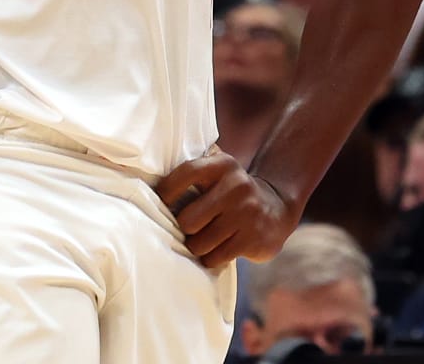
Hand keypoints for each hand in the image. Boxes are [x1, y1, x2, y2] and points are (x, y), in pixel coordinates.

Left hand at [155, 149, 298, 268]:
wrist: (277, 209)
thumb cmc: (231, 192)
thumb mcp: (218, 172)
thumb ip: (193, 170)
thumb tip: (147, 176)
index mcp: (223, 164)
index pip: (186, 173)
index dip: (166, 191)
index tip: (159, 203)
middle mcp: (237, 186)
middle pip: (188, 219)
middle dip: (183, 229)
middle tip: (188, 229)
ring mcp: (247, 213)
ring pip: (200, 243)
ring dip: (197, 246)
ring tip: (203, 240)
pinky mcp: (254, 239)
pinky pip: (216, 258)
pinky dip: (211, 258)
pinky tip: (218, 249)